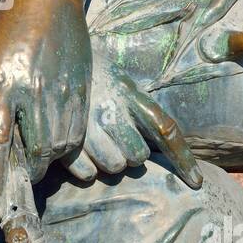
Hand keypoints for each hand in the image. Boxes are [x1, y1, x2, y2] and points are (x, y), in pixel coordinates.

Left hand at [0, 0, 91, 218]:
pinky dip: (65, 146)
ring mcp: (62, 89)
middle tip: (16, 176)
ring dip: (46, 161)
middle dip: (25, 173)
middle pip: (35, 152)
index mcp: (2, 83)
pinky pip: (77, 133)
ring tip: (33, 155)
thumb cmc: (3, 30)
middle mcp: (33, 89)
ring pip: (60, 148)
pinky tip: (52, 137)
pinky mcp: (83, 88)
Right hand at [66, 54, 201, 187]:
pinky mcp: (63, 142)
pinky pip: (88, 174)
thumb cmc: (89, 76)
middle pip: (138, 157)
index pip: (165, 130)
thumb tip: (162, 137)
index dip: (183, 159)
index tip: (196, 182)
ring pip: (114, 167)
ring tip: (94, 142)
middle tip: (114, 137)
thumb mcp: (120, 82)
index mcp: (129, 94)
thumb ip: (138, 107)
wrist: (46, 60)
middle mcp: (111, 110)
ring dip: (108, 161)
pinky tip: (78, 151)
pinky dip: (85, 168)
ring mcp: (86, 127)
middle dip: (130, 152)